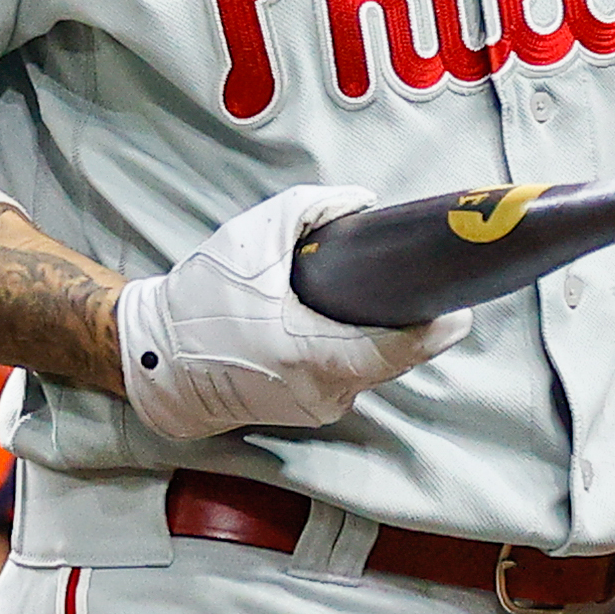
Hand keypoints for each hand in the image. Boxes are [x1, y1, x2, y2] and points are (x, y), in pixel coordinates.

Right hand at [116, 185, 470, 438]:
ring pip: (372, 366)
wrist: (154, 362)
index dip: (436, 329)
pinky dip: (357, 347)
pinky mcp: (309, 410)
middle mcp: (322, 392)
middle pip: (392, 356)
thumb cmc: (202, 301)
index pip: (397, 350)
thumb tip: (367, 203)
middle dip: (409, 321)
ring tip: (383, 295)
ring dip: (382, 334)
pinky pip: (351, 374)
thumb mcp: (253, 238)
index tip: (460, 304)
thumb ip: (314, 209)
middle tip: (425, 283)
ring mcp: (317, 407)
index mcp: (311, 355)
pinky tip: (351, 319)